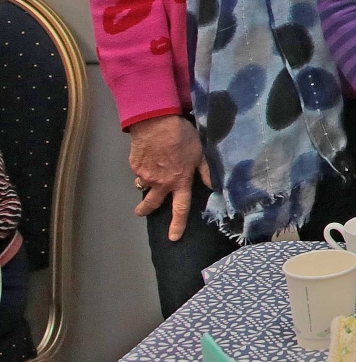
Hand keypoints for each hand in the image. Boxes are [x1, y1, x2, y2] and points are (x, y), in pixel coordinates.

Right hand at [129, 115, 204, 242]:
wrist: (156, 123)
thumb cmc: (183, 137)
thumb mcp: (200, 153)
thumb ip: (206, 171)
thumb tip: (215, 186)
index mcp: (180, 181)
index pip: (180, 208)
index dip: (177, 224)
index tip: (173, 237)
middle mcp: (161, 183)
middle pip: (152, 204)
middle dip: (146, 210)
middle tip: (141, 213)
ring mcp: (145, 175)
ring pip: (143, 187)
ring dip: (145, 186)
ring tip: (147, 180)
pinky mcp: (134, 166)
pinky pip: (138, 172)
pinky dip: (142, 169)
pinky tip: (148, 158)